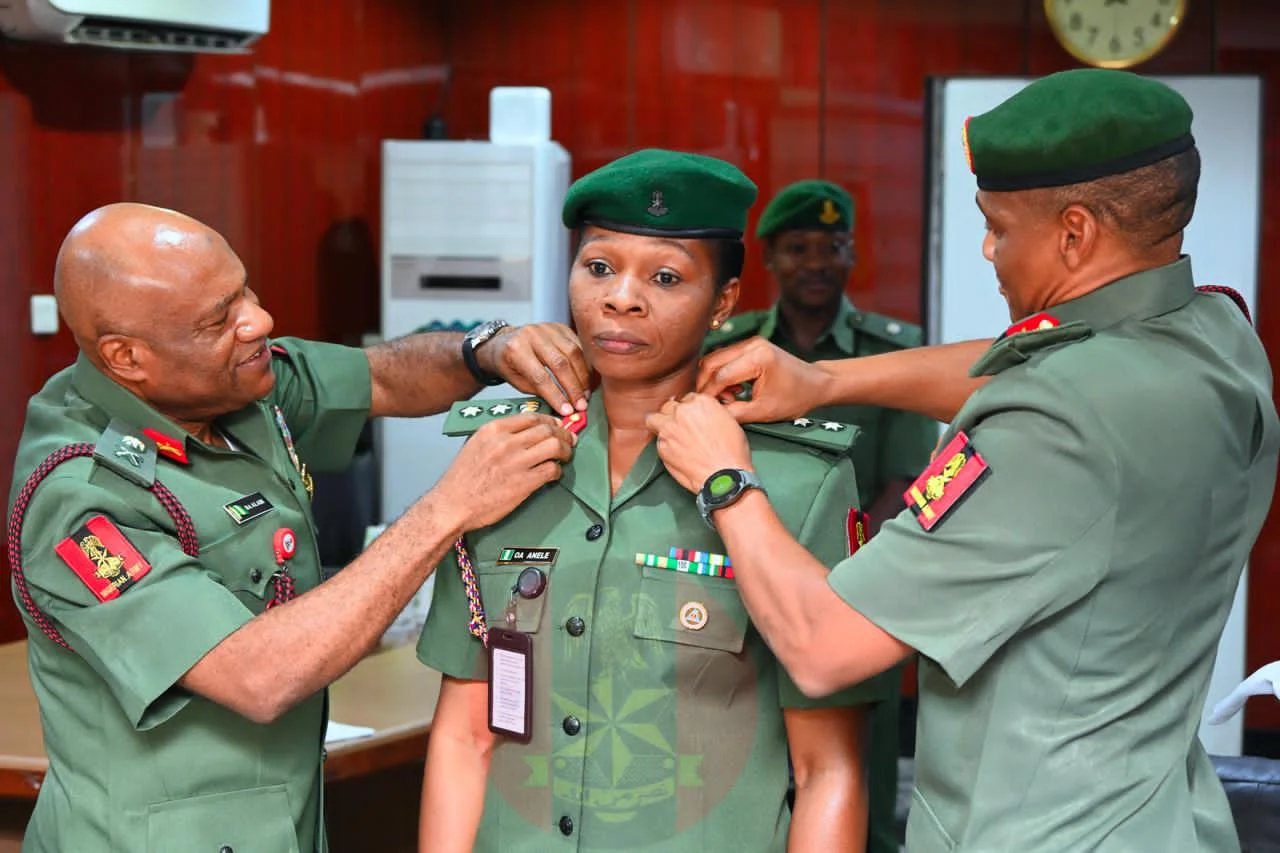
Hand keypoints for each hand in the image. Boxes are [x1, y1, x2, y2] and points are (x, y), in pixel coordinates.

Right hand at [433, 413, 574, 528]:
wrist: (453, 504)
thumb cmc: (461, 479)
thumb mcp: (475, 444)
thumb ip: (498, 435)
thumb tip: (524, 432)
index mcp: (493, 430)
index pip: (532, 417)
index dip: (550, 420)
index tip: (556, 425)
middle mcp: (506, 442)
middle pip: (547, 430)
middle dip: (563, 434)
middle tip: (569, 440)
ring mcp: (516, 462)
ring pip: (554, 446)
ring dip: (565, 450)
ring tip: (566, 456)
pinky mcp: (524, 482)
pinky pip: (552, 469)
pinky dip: (558, 471)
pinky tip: (554, 474)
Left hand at [478, 323, 590, 415]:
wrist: (504, 340)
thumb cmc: (509, 363)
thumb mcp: (517, 381)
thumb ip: (539, 391)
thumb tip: (563, 405)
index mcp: (516, 350)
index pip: (540, 377)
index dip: (556, 396)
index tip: (567, 410)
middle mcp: (532, 335)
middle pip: (561, 364)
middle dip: (574, 388)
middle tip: (581, 405)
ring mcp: (548, 328)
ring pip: (574, 353)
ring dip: (583, 377)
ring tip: (586, 394)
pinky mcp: (560, 327)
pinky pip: (578, 345)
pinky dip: (585, 364)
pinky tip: (587, 378)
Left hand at [645, 393, 752, 492]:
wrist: (725, 477)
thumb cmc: (732, 453)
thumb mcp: (730, 422)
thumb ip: (712, 413)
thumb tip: (704, 415)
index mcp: (701, 402)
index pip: (688, 399)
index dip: (689, 410)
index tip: (691, 419)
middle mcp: (683, 411)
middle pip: (669, 406)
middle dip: (673, 415)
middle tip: (680, 427)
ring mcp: (669, 427)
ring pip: (654, 419)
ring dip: (660, 425)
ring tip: (669, 436)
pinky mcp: (662, 445)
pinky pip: (656, 439)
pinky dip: (663, 444)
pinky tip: (674, 451)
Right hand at [696, 338, 828, 423]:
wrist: (815, 383)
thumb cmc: (795, 398)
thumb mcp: (764, 412)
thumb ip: (735, 413)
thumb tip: (712, 414)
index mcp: (758, 358)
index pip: (721, 375)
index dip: (710, 395)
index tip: (707, 410)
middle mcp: (752, 344)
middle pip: (712, 362)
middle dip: (706, 385)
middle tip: (710, 405)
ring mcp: (751, 342)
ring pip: (716, 358)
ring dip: (713, 379)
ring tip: (726, 399)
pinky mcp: (750, 345)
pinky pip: (725, 358)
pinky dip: (721, 374)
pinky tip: (733, 391)